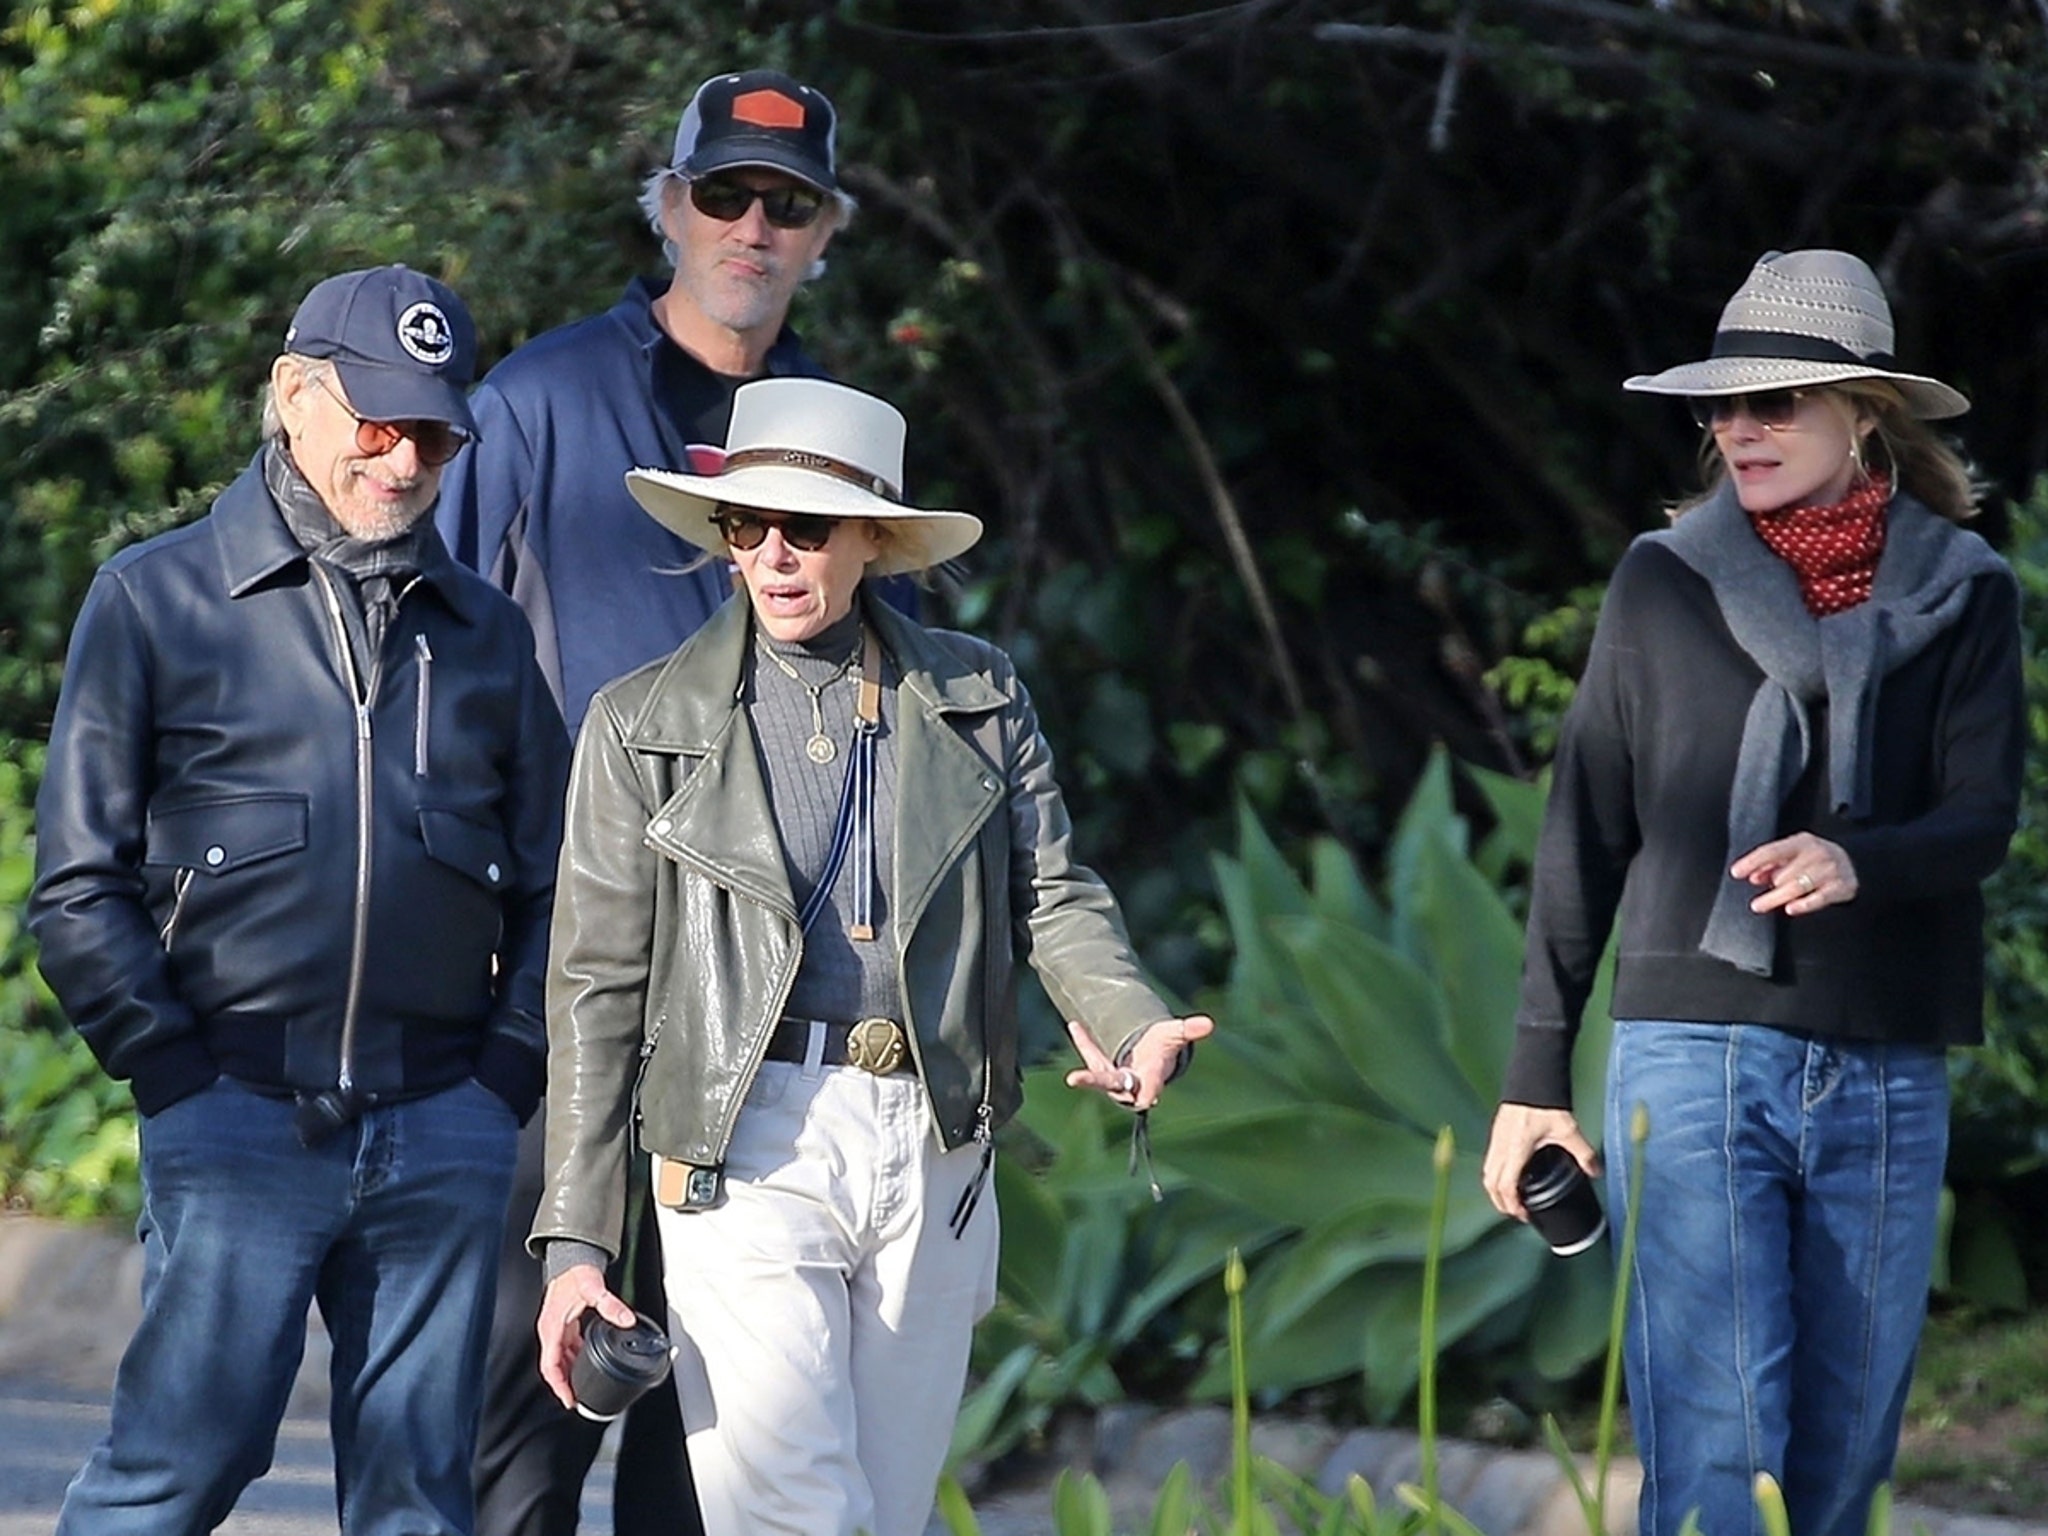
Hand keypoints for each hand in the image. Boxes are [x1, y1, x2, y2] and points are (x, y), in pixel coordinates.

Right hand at [536, 1262, 636, 1410]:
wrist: (572, 1258)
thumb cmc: (575, 1272)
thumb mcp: (594, 1289)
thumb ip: (611, 1305)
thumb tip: (627, 1320)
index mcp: (552, 1327)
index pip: (550, 1365)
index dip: (559, 1385)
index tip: (569, 1399)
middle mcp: (550, 1330)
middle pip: (554, 1366)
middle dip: (564, 1384)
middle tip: (578, 1399)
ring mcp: (556, 1328)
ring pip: (560, 1358)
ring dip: (569, 1373)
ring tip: (582, 1386)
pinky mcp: (563, 1324)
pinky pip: (566, 1348)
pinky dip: (574, 1359)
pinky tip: (586, 1362)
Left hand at [1063, 1014, 1214, 1111]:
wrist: (1149, 1058)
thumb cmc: (1164, 1048)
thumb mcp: (1174, 1036)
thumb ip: (1188, 1031)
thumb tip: (1209, 1024)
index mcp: (1152, 1078)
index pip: (1151, 1089)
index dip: (1150, 1093)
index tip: (1150, 1100)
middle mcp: (1131, 1083)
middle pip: (1113, 1085)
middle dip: (1096, 1082)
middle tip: (1076, 1080)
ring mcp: (1114, 1079)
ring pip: (1098, 1076)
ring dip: (1086, 1073)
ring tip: (1073, 1067)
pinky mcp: (1102, 1071)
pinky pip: (1092, 1056)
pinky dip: (1084, 1041)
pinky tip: (1075, 1025)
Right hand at [1482, 1103, 1598, 1222]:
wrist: (1531, 1079)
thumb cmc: (1544, 1102)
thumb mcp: (1568, 1130)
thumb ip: (1583, 1153)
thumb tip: (1595, 1172)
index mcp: (1516, 1150)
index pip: (1506, 1186)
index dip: (1512, 1205)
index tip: (1524, 1214)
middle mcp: (1501, 1147)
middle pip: (1491, 1184)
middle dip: (1501, 1202)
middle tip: (1517, 1211)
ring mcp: (1495, 1139)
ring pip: (1487, 1172)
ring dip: (1496, 1189)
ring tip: (1511, 1197)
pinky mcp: (1496, 1133)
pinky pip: (1489, 1160)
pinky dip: (1495, 1174)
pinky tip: (1509, 1174)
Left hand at [1732, 832, 1858, 915]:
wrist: (1858, 862)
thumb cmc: (1817, 859)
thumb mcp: (1795, 855)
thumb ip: (1772, 864)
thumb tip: (1752, 876)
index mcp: (1801, 842)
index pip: (1771, 851)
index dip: (1752, 862)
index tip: (1736, 872)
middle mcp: (1817, 853)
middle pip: (1784, 873)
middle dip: (1770, 886)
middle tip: (1756, 900)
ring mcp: (1830, 870)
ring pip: (1798, 886)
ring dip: (1777, 898)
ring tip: (1760, 905)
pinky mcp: (1842, 886)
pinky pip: (1819, 898)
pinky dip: (1804, 904)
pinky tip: (1790, 908)